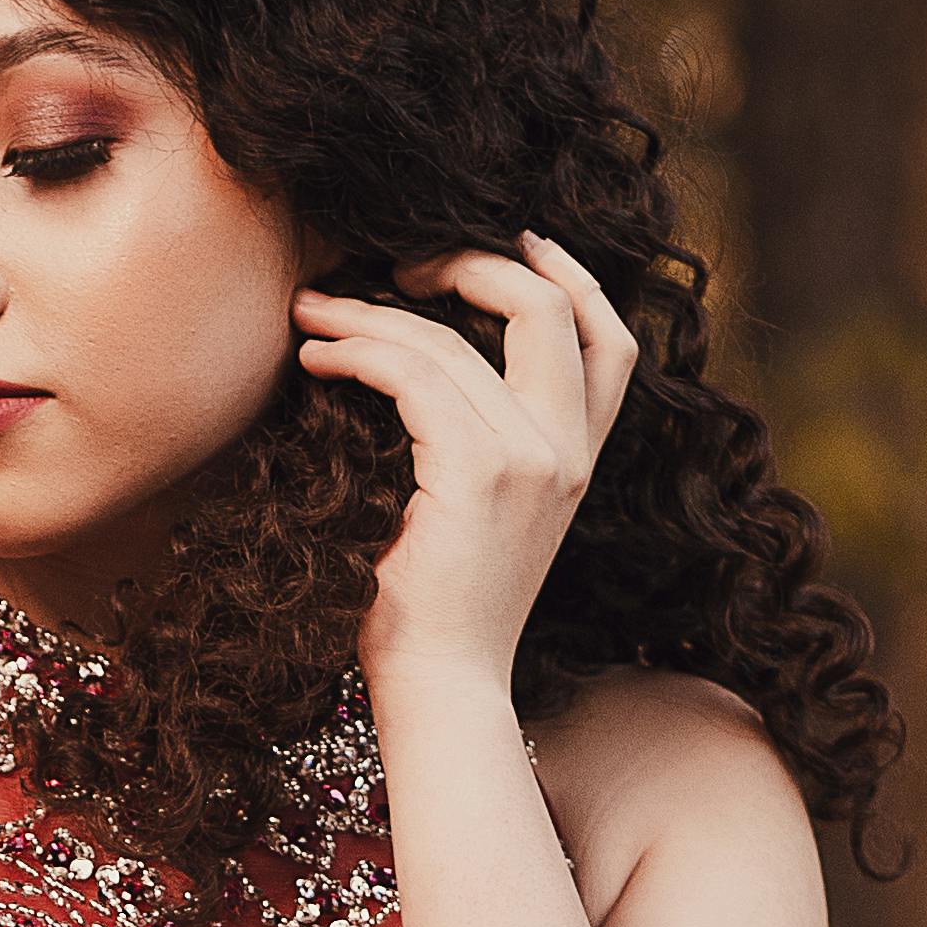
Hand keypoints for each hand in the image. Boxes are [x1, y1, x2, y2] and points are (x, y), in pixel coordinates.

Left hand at [293, 233, 639, 702]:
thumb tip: (428, 357)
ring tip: (314, 312)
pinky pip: (415, 374)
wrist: (441, 689)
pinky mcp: (478, 474)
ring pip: (457, 335)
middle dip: (469, 261)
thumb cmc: (436, 611)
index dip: (571, 273)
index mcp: (578, 461)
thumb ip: (486, 441)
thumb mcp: (480, 513)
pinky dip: (359, 350)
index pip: (612, 340)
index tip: (510, 237)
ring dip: (375, 309)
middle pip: (549, 305)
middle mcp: (568, 454)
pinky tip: (318, 355)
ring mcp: (532, 462)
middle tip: (395, 263)